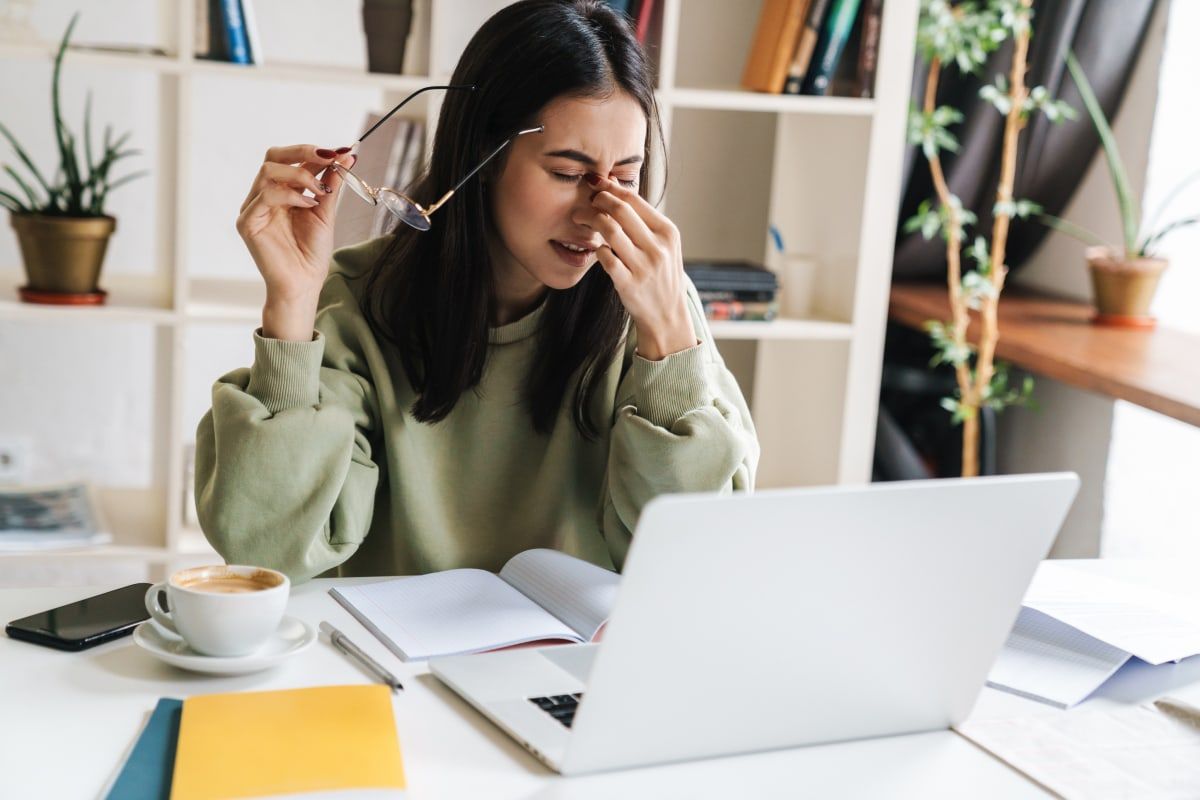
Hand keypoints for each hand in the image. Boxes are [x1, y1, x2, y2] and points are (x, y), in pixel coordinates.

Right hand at [235, 144, 355, 339]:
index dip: (313, 151)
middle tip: (328, 156)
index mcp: (279, 192)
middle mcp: (262, 196)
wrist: (304, 283)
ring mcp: (253, 208)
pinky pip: (265, 196)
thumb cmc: (311, 252)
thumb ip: (331, 184)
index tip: (341, 151)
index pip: (289, 159)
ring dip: (300, 174)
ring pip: (268, 171)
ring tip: (320, 190)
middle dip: (302, 152)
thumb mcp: (326, 211)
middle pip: (272, 157)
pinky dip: (290, 196)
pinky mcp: (247, 222)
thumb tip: (346, 157)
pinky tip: (308, 205)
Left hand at [585, 173, 696, 359]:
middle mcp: (658, 248)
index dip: (611, 189)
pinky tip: (594, 247)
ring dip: (590, 219)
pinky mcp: (629, 284)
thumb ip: (645, 222)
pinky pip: (605, 258)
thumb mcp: (665, 246)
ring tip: (579, 218)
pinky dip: (596, 248)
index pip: (635, 200)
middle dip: (598, 200)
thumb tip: (616, 191)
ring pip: (610, 231)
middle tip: (586, 200)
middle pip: (621, 210)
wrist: (667, 315)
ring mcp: (644, 267)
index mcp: (668, 233)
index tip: (597, 185)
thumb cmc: (661, 276)